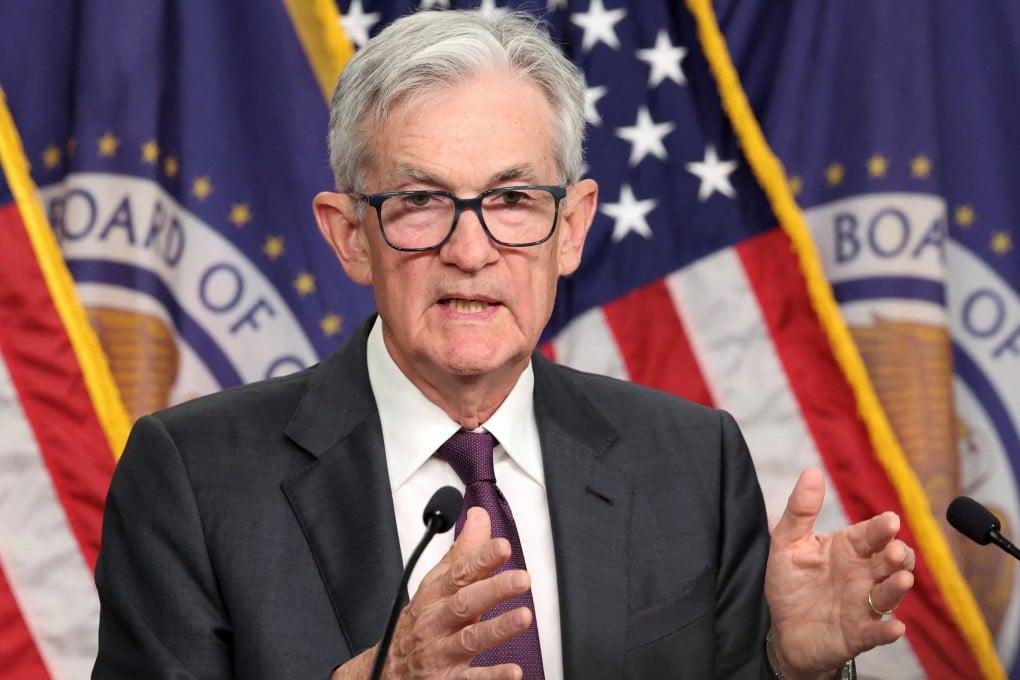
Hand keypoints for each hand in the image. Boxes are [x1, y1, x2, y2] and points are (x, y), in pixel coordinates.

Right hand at [332, 507, 532, 679]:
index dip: (482, 558)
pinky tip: (514, 671)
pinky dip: (492, 676)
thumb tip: (480, 516)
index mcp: (435, 595)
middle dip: (493, 589)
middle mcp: (437, 621)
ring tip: (524, 617)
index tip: (503, 546)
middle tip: (521, 579)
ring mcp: (441, 652)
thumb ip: (464, 551)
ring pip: (469, 639)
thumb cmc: (421, 621)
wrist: (388, 670)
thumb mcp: (437, 584)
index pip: (459, 572)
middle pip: (464, 603)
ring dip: (497, 628)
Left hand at [764, 467, 914, 679]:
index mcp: (849, 548)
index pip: (871, 534)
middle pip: (891, 561)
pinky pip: (877, 633)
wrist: (784, 629)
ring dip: (897, 587)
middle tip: (895, 551)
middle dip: (898, 555)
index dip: (882, 528)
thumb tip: (812, 471)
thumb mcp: (788, 542)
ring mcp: (864, 605)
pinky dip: (888, 631)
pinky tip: (895, 627)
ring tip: (901, 579)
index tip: (889, 521)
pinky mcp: (858, 634)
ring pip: (889, 594)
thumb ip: (800, 510)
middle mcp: (863, 574)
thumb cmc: (791, 582)